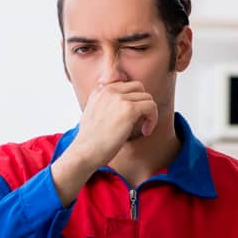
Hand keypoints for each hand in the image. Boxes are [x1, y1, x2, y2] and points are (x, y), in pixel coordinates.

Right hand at [49, 80, 156, 206]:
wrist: (85, 152)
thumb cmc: (90, 141)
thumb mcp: (92, 115)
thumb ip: (104, 105)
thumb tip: (121, 108)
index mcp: (99, 90)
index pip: (125, 85)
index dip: (133, 100)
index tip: (132, 117)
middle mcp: (108, 90)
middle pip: (138, 87)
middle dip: (143, 103)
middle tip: (141, 121)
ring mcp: (119, 98)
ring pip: (147, 97)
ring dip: (150, 113)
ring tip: (144, 129)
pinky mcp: (129, 109)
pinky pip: (151, 107)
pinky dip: (153, 119)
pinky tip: (146, 131)